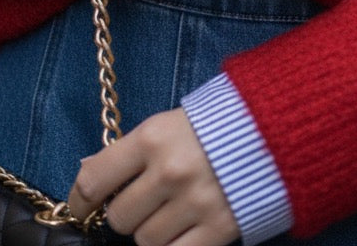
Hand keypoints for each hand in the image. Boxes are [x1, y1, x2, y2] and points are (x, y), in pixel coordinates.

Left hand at [67, 106, 241, 245]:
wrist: (275, 127)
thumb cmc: (216, 123)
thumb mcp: (168, 123)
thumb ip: (130, 151)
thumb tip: (87, 175)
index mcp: (152, 138)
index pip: (96, 180)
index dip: (81, 200)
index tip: (81, 208)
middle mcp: (169, 171)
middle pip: (120, 218)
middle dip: (128, 214)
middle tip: (146, 202)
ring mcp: (194, 202)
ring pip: (146, 242)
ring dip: (153, 232)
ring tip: (174, 210)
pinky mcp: (219, 228)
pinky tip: (184, 230)